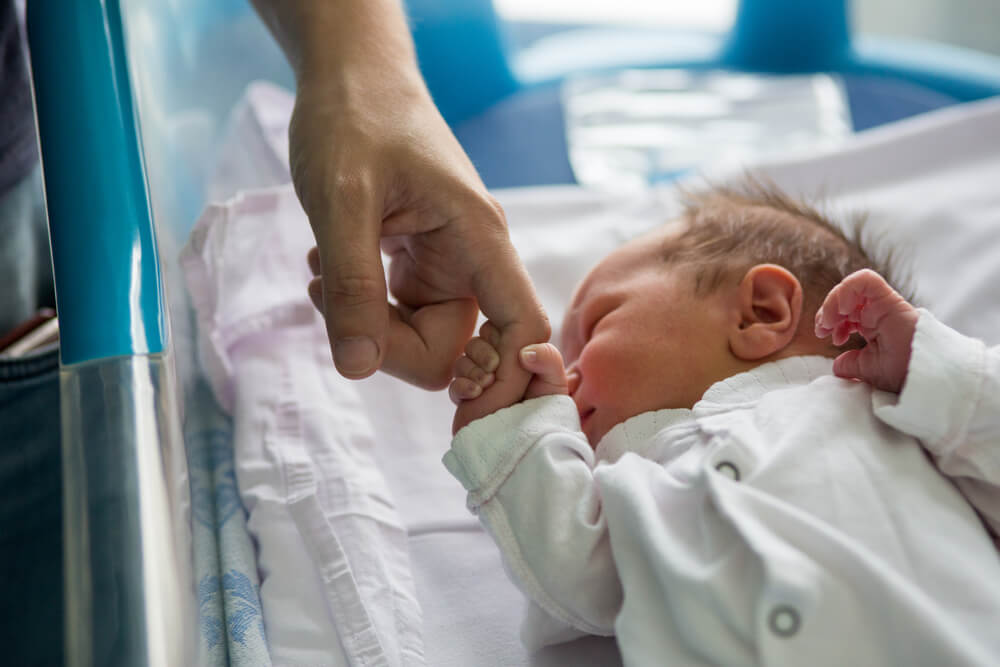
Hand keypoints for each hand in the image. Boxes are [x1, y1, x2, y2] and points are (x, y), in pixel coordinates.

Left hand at [292, 63, 548, 400]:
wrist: (348, 79)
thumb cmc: (354, 121)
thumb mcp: (341, 201)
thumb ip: (352, 287)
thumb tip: (358, 369)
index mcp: (479, 240)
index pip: (522, 326)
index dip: (507, 379)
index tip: (462, 410)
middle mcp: (472, 260)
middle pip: (454, 350)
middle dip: (388, 344)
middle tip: (332, 298)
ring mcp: (445, 266)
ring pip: (419, 338)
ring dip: (364, 321)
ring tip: (324, 267)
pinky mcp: (417, 266)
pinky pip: (396, 315)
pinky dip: (357, 304)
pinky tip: (328, 260)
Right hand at [451, 321, 568, 432]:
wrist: (527, 447)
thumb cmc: (546, 414)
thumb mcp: (554, 383)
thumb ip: (548, 358)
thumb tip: (524, 351)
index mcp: (516, 354)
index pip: (497, 330)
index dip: (499, 338)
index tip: (514, 354)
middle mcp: (496, 366)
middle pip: (476, 342)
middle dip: (483, 353)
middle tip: (495, 370)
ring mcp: (479, 382)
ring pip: (462, 361)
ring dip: (472, 369)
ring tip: (486, 384)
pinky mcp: (467, 400)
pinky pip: (454, 384)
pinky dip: (462, 386)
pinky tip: (475, 392)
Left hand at [815, 269, 918, 392]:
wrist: (923, 377)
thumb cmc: (902, 375)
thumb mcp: (868, 370)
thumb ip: (851, 365)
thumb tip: (837, 365)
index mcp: (872, 325)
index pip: (843, 310)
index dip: (828, 318)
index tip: (824, 335)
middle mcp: (877, 312)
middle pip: (844, 297)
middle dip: (827, 310)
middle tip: (823, 329)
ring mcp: (883, 305)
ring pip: (851, 286)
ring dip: (833, 301)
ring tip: (830, 322)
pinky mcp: (889, 300)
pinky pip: (865, 281)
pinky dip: (847, 290)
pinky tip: (843, 310)